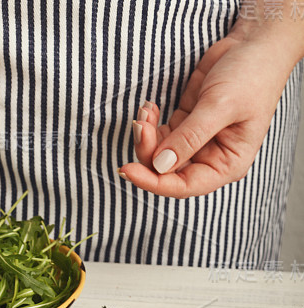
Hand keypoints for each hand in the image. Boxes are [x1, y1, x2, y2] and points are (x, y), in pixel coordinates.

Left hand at [119, 25, 298, 197]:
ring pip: (159, 154)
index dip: (154, 182)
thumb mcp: (220, 106)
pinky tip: (150, 107)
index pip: (184, 185)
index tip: (128, 170)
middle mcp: (210, 159)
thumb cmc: (251, 76)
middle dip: (148, 151)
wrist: (255, 45)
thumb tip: (160, 165)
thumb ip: (190, 137)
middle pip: (167, 171)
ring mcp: (196, 143)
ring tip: (145, 111)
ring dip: (147, 136)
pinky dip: (150, 124)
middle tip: (140, 125)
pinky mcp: (185, 125)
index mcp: (226, 165)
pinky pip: (160, 135)